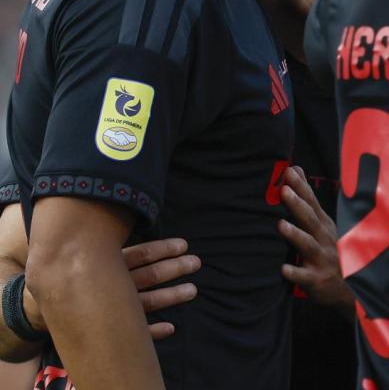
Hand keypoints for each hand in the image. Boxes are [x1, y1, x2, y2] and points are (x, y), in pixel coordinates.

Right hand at [23, 238, 197, 340]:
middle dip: (174, 269)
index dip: (163, 249)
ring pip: (145, 303)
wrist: (39, 303)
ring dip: (170, 297)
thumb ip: (108, 238)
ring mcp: (107, 310)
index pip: (139, 254)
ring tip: (193, 290)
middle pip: (148, 276)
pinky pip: (132, 334)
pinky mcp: (104, 330)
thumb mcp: (89, 251)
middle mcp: (109, 285)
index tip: (185, 245)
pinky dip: (151, 332)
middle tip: (196, 262)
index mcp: (105, 264)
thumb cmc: (71, 270)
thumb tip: (131, 209)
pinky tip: (171, 328)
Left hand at [278, 167, 353, 313]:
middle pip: (310, 219)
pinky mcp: (317, 279)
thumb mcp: (322, 225)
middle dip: (297, 204)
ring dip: (295, 235)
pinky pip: (305, 277)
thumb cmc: (330, 252)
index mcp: (324, 226)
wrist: (348, 289)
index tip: (290, 172)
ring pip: (308, 245)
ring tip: (280, 225)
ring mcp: (322, 259)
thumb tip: (296, 169)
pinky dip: (295, 273)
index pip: (312, 203)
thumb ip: (308, 200)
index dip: (301, 187)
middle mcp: (324, 239)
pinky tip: (284, 269)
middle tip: (284, 190)